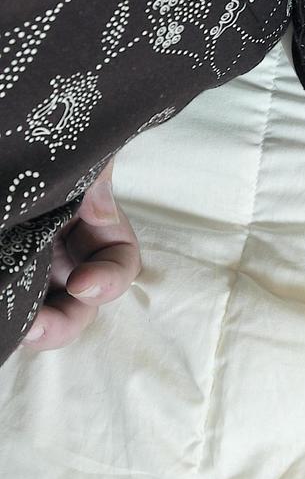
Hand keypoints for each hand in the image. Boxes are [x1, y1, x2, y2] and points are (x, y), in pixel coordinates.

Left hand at [20, 161, 140, 352]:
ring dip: (37, 328)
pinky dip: (10, 321)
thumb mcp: (67, 157)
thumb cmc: (35, 146)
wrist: (5, 161)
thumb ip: (93, 176)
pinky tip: (4, 323)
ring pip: (47, 314)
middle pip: (81, 303)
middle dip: (65, 321)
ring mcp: (32, 269)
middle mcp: (65, 252)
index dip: (110, 279)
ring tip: (18, 332)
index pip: (119, 260)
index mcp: (89, 223)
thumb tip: (102, 214)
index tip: (80, 284)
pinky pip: (14, 310)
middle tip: (38, 327)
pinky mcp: (6, 281)